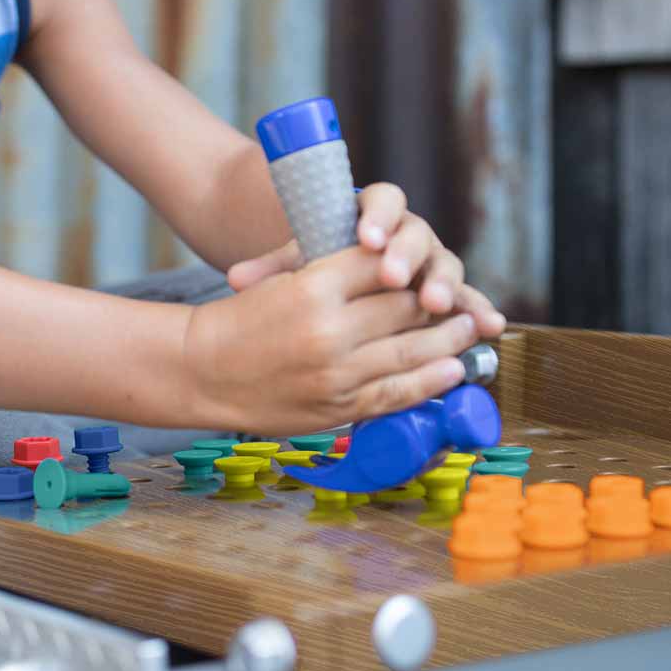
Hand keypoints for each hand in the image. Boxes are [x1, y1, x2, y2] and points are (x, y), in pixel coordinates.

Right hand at [185, 246, 480, 433]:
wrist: (201, 370)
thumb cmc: (241, 320)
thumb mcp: (284, 279)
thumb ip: (336, 274)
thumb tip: (393, 271)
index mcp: (313, 287)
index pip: (381, 266)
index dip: (409, 264)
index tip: (423, 264)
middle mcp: (329, 330)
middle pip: (405, 307)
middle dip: (437, 301)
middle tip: (458, 299)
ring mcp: (336, 374)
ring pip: (411, 351)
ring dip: (448, 340)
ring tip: (469, 329)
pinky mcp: (338, 407)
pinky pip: (397, 393)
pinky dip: (431, 380)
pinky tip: (452, 370)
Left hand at [227, 182, 506, 337]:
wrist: (346, 269)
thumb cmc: (318, 262)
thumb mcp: (296, 262)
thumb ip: (272, 267)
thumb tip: (236, 279)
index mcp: (372, 212)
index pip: (382, 200)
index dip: (376, 218)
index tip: (364, 237)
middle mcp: (408, 233)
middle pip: (416, 235)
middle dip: (407, 255)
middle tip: (394, 276)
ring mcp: (431, 261)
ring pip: (444, 265)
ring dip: (443, 283)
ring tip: (435, 303)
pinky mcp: (446, 290)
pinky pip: (466, 299)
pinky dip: (478, 310)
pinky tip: (491, 326)